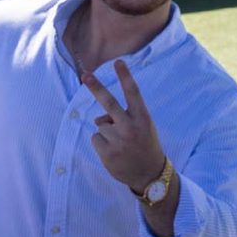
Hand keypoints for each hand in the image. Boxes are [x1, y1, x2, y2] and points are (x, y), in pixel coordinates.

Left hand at [82, 61, 167, 192]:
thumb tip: (97, 118)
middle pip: (110, 103)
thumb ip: (123, 117)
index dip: (125, 77)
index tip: (119, 61)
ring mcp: (119, 141)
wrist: (150, 175)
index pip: (133, 93)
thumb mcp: (142, 127)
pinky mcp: (108, 153)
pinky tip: (114, 152)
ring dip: (106, 132)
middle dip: (97, 87)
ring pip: (100, 125)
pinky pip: (95, 138)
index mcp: (143, 118)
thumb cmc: (144, 144)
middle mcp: (131, 127)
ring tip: (120, 144)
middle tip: (86, 75)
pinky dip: (101, 143)